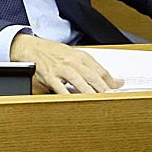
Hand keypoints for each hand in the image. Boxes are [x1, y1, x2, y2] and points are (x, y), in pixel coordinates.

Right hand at [9, 33, 123, 93]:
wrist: (32, 48)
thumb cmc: (55, 53)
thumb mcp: (76, 57)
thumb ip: (95, 70)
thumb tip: (117, 81)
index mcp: (81, 56)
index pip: (102, 71)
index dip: (112, 83)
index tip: (118, 92)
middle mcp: (73, 61)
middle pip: (93, 77)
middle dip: (104, 90)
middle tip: (112, 101)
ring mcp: (61, 69)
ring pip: (80, 82)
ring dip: (90, 94)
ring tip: (98, 103)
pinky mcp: (50, 76)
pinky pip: (61, 88)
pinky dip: (69, 97)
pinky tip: (76, 103)